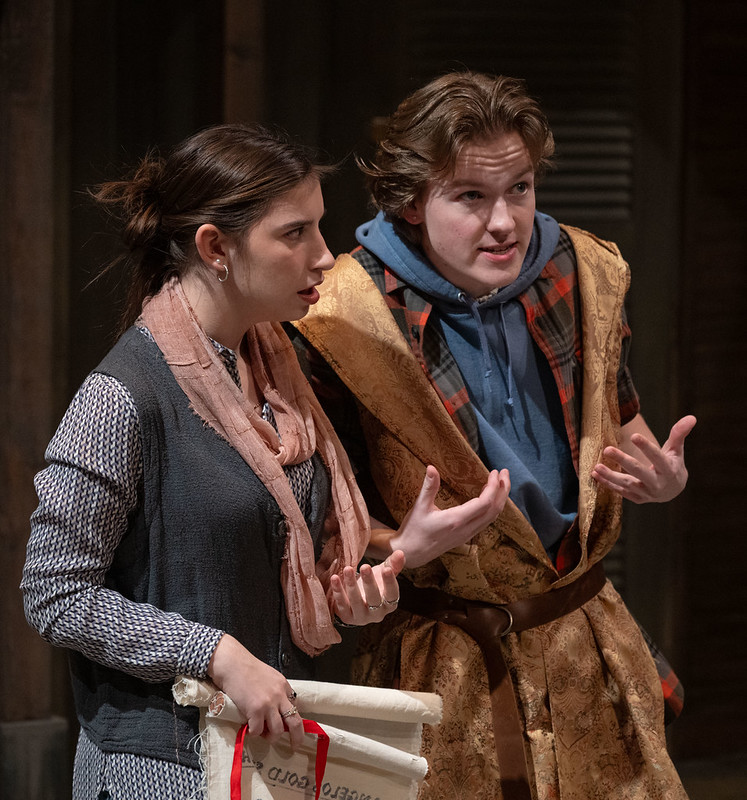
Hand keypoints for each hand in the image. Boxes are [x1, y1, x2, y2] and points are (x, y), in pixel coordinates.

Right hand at [207, 634, 303, 748]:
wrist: (232, 663)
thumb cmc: (247, 668)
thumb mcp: (269, 676)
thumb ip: (275, 690)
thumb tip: (277, 707)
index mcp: (284, 686)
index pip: (295, 706)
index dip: (292, 718)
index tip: (289, 727)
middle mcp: (280, 695)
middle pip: (295, 722)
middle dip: (297, 737)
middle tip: (294, 746)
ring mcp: (268, 704)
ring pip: (277, 730)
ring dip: (271, 737)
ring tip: (263, 734)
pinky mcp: (255, 710)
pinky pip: (258, 730)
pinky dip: (254, 733)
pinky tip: (249, 729)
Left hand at [330, 550, 404, 625]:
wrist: (356, 602)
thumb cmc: (374, 586)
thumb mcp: (383, 575)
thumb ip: (393, 564)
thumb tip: (400, 553)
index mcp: (389, 604)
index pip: (392, 594)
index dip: (390, 582)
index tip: (386, 569)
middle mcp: (377, 613)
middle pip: (374, 599)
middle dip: (369, 582)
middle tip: (365, 566)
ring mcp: (361, 616)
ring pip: (356, 602)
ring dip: (352, 584)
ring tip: (348, 569)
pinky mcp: (347, 617)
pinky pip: (341, 605)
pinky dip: (338, 591)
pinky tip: (335, 578)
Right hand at [388, 465, 509, 567]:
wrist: (411, 553)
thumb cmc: (414, 530)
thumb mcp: (419, 506)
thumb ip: (428, 486)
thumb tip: (431, 467)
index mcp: (456, 520)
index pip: (485, 503)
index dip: (493, 487)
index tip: (494, 472)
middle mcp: (466, 529)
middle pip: (494, 510)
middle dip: (503, 491)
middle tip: (504, 473)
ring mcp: (467, 534)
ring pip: (492, 517)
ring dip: (500, 499)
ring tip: (500, 482)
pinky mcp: (466, 536)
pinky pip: (486, 521)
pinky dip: (492, 507)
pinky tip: (489, 498)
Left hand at [591, 414, 695, 503]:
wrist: (673, 490)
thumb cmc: (673, 464)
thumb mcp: (677, 450)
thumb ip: (679, 434)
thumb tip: (691, 417)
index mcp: (669, 470)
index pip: (658, 458)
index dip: (647, 447)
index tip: (634, 435)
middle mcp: (658, 484)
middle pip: (639, 472)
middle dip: (623, 461)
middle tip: (607, 449)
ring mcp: (647, 493)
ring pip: (627, 485)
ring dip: (611, 476)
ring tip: (596, 466)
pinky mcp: (637, 498)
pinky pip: (620, 492)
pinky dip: (607, 484)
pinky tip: (595, 474)